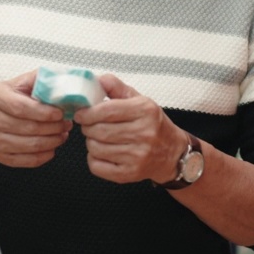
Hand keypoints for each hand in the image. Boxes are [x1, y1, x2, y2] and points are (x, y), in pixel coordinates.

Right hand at [0, 70, 72, 167]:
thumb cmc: (5, 99)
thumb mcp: (17, 83)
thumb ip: (38, 79)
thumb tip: (61, 81)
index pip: (22, 107)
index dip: (44, 112)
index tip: (60, 113)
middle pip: (29, 128)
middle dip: (53, 127)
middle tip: (66, 124)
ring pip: (30, 146)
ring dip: (52, 141)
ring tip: (62, 134)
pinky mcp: (0, 155)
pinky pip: (26, 160)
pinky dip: (43, 156)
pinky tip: (52, 148)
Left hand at [74, 74, 188, 184]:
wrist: (172, 153)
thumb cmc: (152, 124)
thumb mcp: (139, 100)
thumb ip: (117, 88)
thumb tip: (97, 80)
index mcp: (145, 111)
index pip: (106, 111)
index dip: (87, 112)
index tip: (80, 113)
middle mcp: (144, 134)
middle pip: (99, 130)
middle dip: (87, 127)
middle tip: (88, 125)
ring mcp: (138, 156)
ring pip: (95, 148)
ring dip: (90, 142)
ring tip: (98, 138)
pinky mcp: (130, 174)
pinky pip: (97, 166)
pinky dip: (93, 159)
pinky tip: (102, 153)